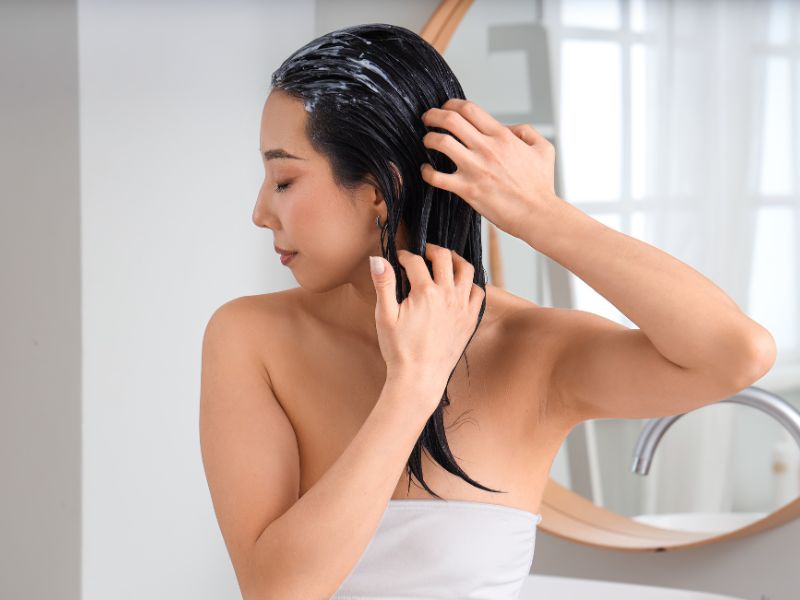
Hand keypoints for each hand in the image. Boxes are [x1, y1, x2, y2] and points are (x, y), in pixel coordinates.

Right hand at [368, 243, 484, 413]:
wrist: (419, 378)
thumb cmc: (399, 349)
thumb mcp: (384, 315)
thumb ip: (383, 284)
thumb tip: (378, 259)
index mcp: (425, 292)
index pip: (415, 261)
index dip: (405, 256)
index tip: (399, 258)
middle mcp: (448, 295)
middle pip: (445, 257)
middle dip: (432, 250)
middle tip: (423, 252)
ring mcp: (462, 307)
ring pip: (467, 270)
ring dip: (455, 260)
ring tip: (445, 262)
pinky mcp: (470, 319)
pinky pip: (478, 292)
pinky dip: (471, 283)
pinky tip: (460, 286)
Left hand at [420, 98, 557, 240]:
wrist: (537, 214)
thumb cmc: (541, 185)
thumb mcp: (543, 149)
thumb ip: (526, 132)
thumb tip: (508, 128)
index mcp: (502, 136)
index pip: (469, 109)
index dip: (451, 104)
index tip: (445, 108)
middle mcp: (486, 149)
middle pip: (450, 120)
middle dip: (433, 115)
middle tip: (427, 118)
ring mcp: (475, 169)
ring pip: (441, 143)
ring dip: (429, 139)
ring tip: (427, 141)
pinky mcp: (467, 189)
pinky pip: (436, 177)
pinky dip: (426, 172)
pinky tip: (426, 170)